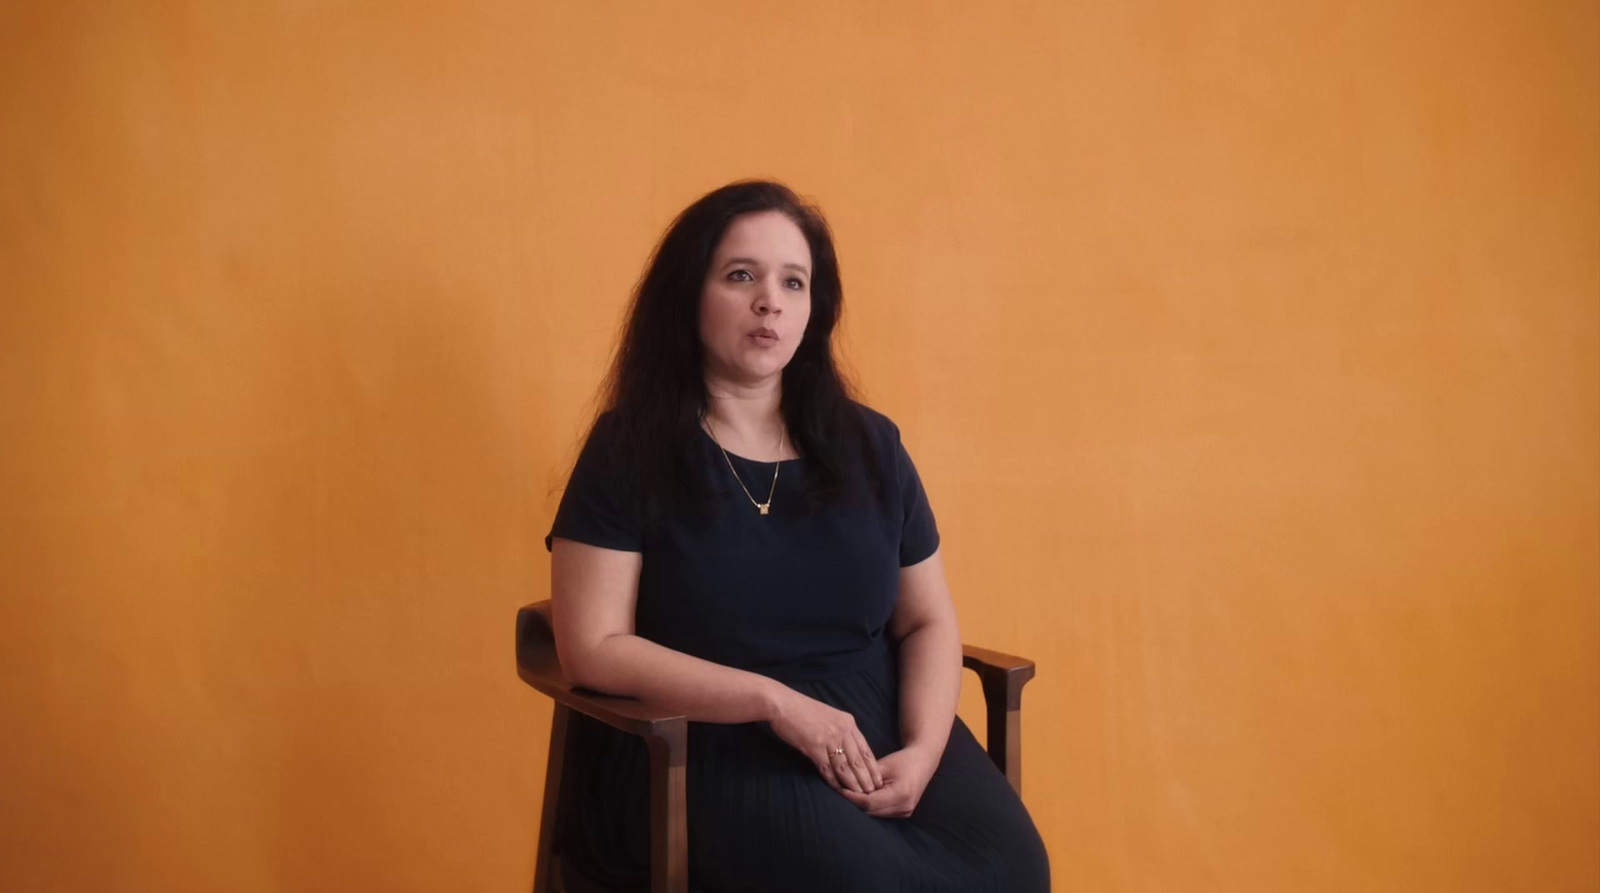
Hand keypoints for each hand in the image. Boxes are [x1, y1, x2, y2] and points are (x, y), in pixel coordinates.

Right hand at [767, 688, 883, 793]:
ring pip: (845, 767)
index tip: (878, 780)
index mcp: (848, 722)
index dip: (873, 767)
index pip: (865, 749)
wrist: (783, 704)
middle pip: (858, 760)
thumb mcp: (830, 715)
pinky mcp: (814, 747)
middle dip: (866, 779)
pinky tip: (838, 790)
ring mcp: (829, 739)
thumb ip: (841, 730)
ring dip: (852, 784)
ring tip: (859, 796)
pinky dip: (833, 781)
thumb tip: (849, 748)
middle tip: (872, 793)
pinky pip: (827, 768)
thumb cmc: (803, 710)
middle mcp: (842, 730)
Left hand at [838, 746, 938, 817]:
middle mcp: (904, 807)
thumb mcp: (883, 766)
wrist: (923, 761)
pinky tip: (862, 798)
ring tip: (849, 794)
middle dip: (854, 803)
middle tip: (840, 792)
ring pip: (875, 814)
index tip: (839, 790)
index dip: (852, 797)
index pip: (869, 802)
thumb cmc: (903, 760)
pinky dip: (871, 807)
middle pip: (871, 811)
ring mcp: (905, 812)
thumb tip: (846, 785)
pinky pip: (881, 813)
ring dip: (862, 806)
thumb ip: (866, 778)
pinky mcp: (904, 813)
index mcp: (900, 794)